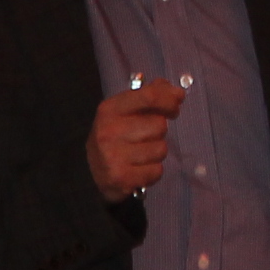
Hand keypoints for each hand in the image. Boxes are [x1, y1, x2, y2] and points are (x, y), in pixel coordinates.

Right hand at [87, 78, 187, 200]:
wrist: (94, 173)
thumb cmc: (115, 137)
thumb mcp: (125, 111)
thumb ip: (149, 96)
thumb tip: (175, 92)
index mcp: (110, 109)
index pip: (149, 97)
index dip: (169, 100)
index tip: (176, 105)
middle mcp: (109, 130)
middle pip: (159, 125)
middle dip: (158, 132)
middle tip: (144, 138)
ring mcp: (113, 155)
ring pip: (161, 149)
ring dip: (156, 153)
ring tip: (140, 155)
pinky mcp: (120, 177)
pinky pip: (156, 171)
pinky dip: (152, 172)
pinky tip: (139, 169)